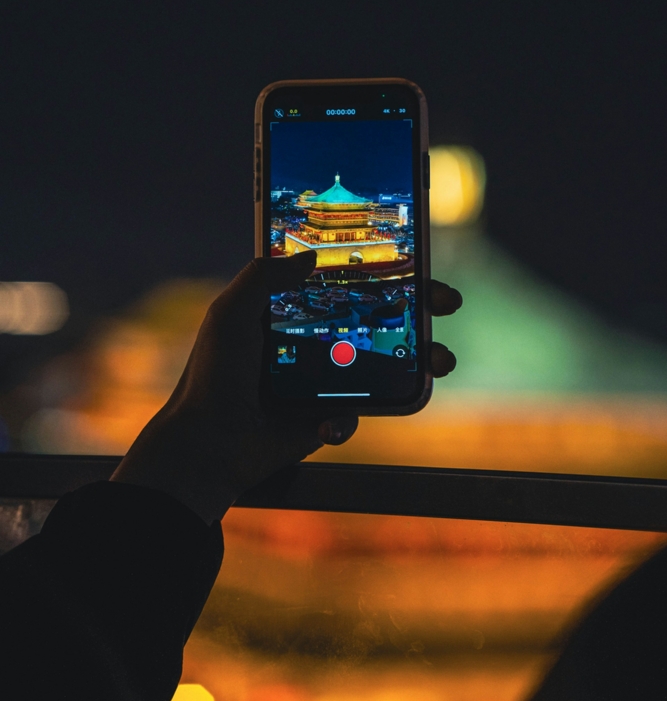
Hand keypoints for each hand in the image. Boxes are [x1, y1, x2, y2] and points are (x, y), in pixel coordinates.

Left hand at [111, 251, 460, 523]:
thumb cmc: (214, 374)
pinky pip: (356, 413)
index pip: (347, 281)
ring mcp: (327, 378)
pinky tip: (326, 423)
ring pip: (386, 364)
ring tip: (441, 360)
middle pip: (380, 317)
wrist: (209, 443)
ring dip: (422, 359)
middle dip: (421, 308)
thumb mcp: (230, 312)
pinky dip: (347, 418)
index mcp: (293, 310)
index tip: (416, 258)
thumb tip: (310, 257)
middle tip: (446, 301)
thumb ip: (264, 276)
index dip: (383, 269)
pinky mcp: (329, 416)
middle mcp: (316, 340)